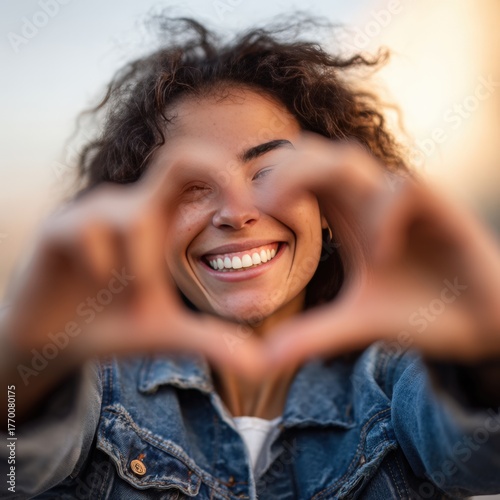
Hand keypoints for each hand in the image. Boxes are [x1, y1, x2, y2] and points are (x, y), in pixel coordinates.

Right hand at [3, 158, 263, 381]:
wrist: (52, 341)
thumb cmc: (114, 327)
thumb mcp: (168, 334)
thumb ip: (213, 341)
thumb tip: (260, 365)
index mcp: (162, 223)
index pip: (201, 175)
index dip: (232, 181)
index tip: (247, 217)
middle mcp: (133, 207)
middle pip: (181, 157)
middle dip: (217, 171)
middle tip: (236, 214)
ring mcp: (96, 212)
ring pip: (137, 219)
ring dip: (144, 269)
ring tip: (126, 297)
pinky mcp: (59, 227)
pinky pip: (92, 234)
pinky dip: (102, 268)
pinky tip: (92, 284)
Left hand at [263, 134, 499, 368]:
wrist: (482, 322)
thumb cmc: (419, 311)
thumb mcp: (356, 323)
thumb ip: (312, 335)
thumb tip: (265, 360)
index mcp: (343, 217)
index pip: (294, 175)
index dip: (263, 184)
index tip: (239, 217)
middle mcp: (366, 200)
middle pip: (311, 154)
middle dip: (278, 171)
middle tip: (257, 209)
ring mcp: (400, 201)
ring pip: (348, 158)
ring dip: (313, 177)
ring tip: (288, 214)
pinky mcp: (440, 207)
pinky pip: (403, 189)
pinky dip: (382, 216)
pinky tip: (381, 255)